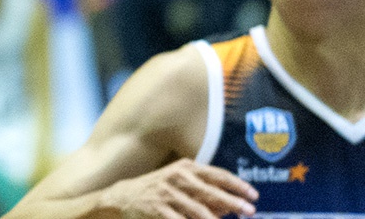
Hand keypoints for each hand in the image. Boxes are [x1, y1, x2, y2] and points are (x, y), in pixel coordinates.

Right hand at [95, 159, 256, 216]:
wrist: (124, 197)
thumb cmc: (160, 190)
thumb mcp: (181, 182)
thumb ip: (205, 191)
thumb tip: (233, 205)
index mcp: (185, 168)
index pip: (216, 174)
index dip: (237, 185)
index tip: (253, 195)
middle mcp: (176, 178)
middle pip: (210, 191)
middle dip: (233, 202)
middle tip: (250, 211)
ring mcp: (166, 193)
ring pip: (198, 210)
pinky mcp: (157, 209)